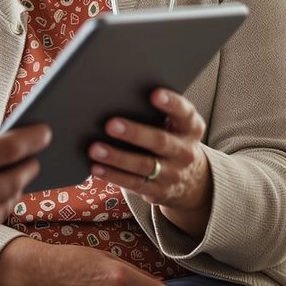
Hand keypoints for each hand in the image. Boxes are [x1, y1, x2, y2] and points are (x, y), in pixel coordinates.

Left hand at [88, 88, 212, 238]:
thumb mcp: (175, 125)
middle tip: (111, 125)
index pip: (184, 113)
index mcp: (190, 128)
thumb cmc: (171, 138)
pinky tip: (96, 167)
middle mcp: (185, 151)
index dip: (171, 103)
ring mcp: (172, 174)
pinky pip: (134, 184)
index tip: (154, 94)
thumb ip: (155, 112)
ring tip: (95, 149)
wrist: (191, 181)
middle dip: (135, 133)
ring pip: (144, 165)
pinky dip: (113, 176)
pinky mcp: (159, 191)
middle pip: (160, 141)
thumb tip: (118, 94)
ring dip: (117, 157)